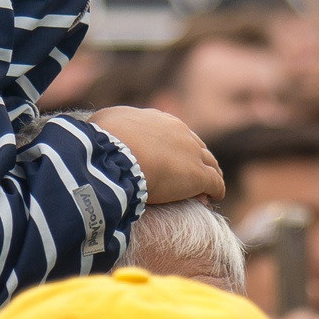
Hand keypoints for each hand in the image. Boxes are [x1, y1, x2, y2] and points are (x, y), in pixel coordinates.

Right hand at [90, 105, 222, 204]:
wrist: (117, 155)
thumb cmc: (104, 140)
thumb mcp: (106, 121)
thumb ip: (112, 126)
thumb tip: (103, 129)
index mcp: (158, 120)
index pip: (175, 133)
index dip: (176, 148)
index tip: (173, 159)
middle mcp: (180, 132)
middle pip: (196, 147)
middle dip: (196, 161)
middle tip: (193, 176)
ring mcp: (192, 154)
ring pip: (210, 164)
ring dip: (210, 174)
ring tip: (208, 189)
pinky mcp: (199, 175)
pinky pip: (215, 183)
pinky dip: (216, 190)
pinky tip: (214, 198)